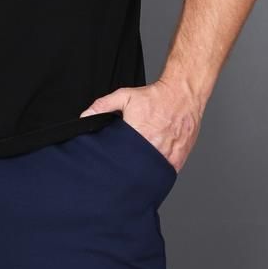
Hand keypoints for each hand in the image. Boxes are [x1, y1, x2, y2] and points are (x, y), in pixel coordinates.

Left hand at [78, 82, 202, 171]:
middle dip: (128, 171)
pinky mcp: (179, 157)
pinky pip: (166, 172)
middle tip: (123, 171)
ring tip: (137, 174)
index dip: (115, 164)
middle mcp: (154, 146)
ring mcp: (168, 153)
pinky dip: (159, 173)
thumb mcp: (124, 96)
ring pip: (152, 173)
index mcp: (138, 134)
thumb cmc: (155, 96)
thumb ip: (102, 106)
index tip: (111, 166)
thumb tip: (85, 116)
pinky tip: (152, 172)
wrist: (182, 94)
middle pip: (136, 168)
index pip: (121, 158)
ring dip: (144, 174)